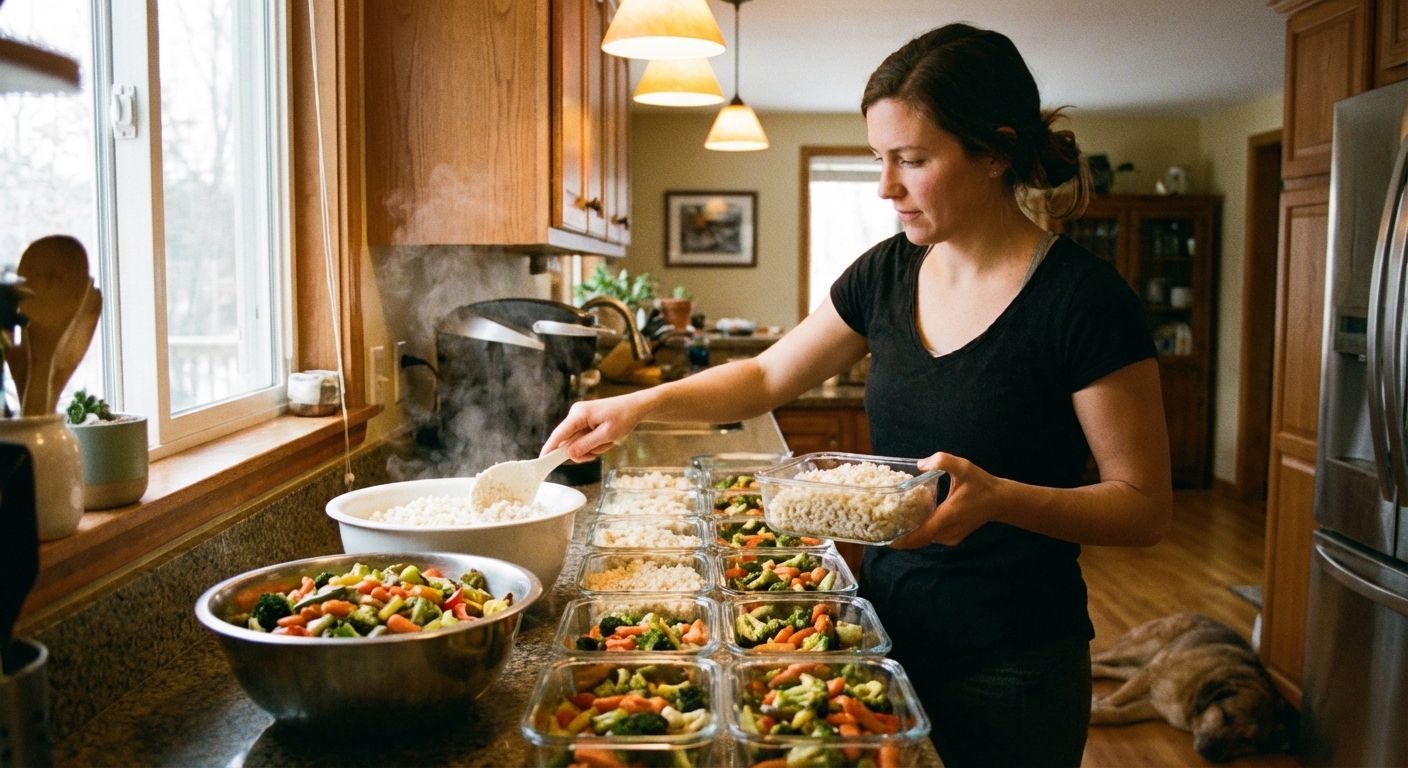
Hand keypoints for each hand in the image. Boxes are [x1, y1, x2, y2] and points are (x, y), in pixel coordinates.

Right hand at [541, 394, 648, 462]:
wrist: (636, 406)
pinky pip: (583, 438)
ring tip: (607, 441)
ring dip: (591, 447)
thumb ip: (586, 445)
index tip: (541, 460)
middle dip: (582, 451)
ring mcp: (579, 416)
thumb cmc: (624, 417)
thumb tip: (569, 455)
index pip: (558, 435)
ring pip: (577, 442)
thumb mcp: (606, 435)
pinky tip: (606, 439)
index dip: (549, 449)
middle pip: (568, 442)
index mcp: (578, 414)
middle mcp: (575, 413)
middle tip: (597, 453)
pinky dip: (594, 443)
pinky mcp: (584, 420)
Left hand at [889, 452, 1004, 548]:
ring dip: (909, 534)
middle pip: (917, 540)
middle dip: (899, 536)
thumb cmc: (981, 484)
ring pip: (924, 540)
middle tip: (880, 526)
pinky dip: (920, 532)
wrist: (1000, 501)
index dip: (901, 540)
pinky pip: (931, 537)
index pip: (919, 536)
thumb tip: (921, 464)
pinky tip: (910, 520)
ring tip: (891, 522)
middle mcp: (947, 532)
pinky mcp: (952, 538)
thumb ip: (942, 461)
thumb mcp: (963, 467)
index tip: (885, 538)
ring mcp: (950, 537)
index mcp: (947, 518)